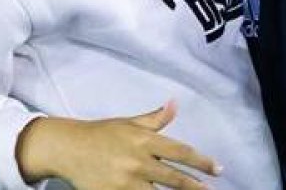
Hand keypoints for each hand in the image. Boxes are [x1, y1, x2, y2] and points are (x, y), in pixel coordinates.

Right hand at [16, 100, 220, 189]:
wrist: (67, 148)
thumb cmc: (102, 134)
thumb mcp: (129, 123)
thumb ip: (155, 119)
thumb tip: (175, 104)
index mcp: (143, 141)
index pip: (179, 151)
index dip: (201, 161)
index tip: (218, 169)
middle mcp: (137, 162)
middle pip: (172, 178)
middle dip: (194, 186)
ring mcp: (124, 182)